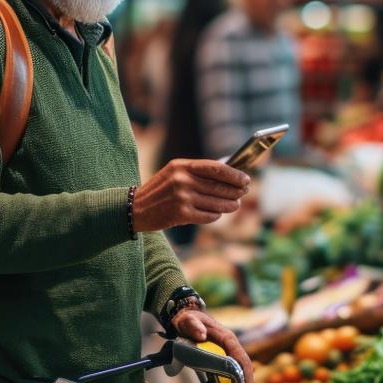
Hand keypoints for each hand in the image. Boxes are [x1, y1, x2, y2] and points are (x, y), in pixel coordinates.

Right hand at [132, 159, 249, 232]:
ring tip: (234, 205)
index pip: (215, 168)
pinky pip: (208, 216)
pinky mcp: (181, 214)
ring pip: (217, 203)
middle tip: (243, 194)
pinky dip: (215, 216)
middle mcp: (182, 180)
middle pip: (219, 187)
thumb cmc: (160, 190)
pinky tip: (215, 214)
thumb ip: (197, 173)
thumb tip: (229, 175)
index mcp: (181, 166)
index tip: (245, 179)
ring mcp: (181, 197)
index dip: (234, 175)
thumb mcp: (174, 173)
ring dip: (229, 206)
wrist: (136, 208)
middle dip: (236, 191)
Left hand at [171, 308, 253, 382]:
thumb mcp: (188, 320)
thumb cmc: (188, 319)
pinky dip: (236, 379)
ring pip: (240, 367)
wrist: (185, 316)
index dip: (246, 374)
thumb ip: (193, 325)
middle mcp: (231, 344)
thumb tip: (201, 334)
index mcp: (226, 337)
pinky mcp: (223, 354)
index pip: (241, 357)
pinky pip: (233, 367)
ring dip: (243, 382)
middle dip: (248, 382)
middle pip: (244, 365)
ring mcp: (228, 349)